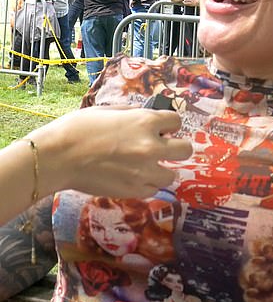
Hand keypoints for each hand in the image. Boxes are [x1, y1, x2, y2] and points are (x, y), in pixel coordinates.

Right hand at [31, 107, 191, 197]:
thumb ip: (134, 114)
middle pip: (186, 150)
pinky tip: (135, 177)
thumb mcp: (110, 110)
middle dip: (176, 147)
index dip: (169, 125)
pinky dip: (148, 183)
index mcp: (145, 122)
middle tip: (163, 148)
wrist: (58, 157)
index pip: (177, 121)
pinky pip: (154, 189)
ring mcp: (144, 170)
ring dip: (163, 169)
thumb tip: (147, 117)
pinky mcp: (134, 190)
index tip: (161, 128)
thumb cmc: (78, 129)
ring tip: (147, 166)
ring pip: (172, 174)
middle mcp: (151, 146)